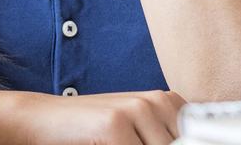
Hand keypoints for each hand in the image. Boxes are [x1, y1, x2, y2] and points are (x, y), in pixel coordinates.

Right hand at [23, 89, 186, 144]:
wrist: (43, 119)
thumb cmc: (90, 131)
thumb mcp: (135, 133)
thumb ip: (163, 138)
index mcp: (168, 102)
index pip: (197, 137)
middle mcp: (158, 101)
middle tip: (132, 144)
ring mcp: (138, 109)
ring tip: (117, 144)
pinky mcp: (116, 124)